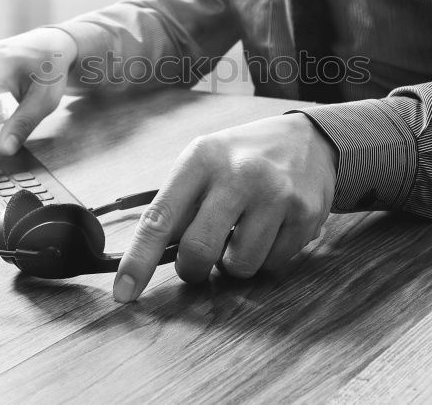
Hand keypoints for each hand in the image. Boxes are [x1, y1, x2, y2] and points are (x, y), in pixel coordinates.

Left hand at [112, 113, 337, 302]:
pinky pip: (273, 264)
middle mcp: (239, 173)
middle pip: (199, 251)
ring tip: (243, 233)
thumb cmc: (242, 158)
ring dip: (234, 263)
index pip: (160, 218)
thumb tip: (151, 260)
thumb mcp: (204, 161)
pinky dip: (266, 257)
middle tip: (198, 262)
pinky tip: (272, 229)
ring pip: (239, 266)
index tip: (124, 292)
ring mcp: (275, 194)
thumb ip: (179, 205)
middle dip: (193, 269)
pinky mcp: (305, 214)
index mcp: (201, 158)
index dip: (139, 260)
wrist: (308, 139)